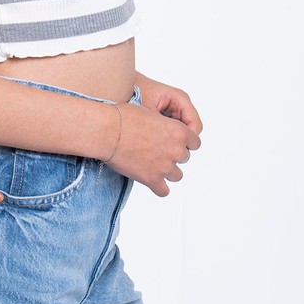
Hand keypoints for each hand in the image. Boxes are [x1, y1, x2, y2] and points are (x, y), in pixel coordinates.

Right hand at [101, 72, 202, 196]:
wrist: (108, 131)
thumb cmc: (125, 117)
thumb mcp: (151, 112)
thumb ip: (163, 124)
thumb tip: (161, 130)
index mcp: (178, 131)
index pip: (195, 142)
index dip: (185, 141)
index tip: (174, 141)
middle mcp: (176, 150)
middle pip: (185, 158)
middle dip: (173, 154)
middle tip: (157, 150)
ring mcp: (165, 167)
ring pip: (177, 175)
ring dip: (167, 170)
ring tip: (153, 164)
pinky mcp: (152, 179)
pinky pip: (164, 191)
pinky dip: (158, 187)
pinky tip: (151, 179)